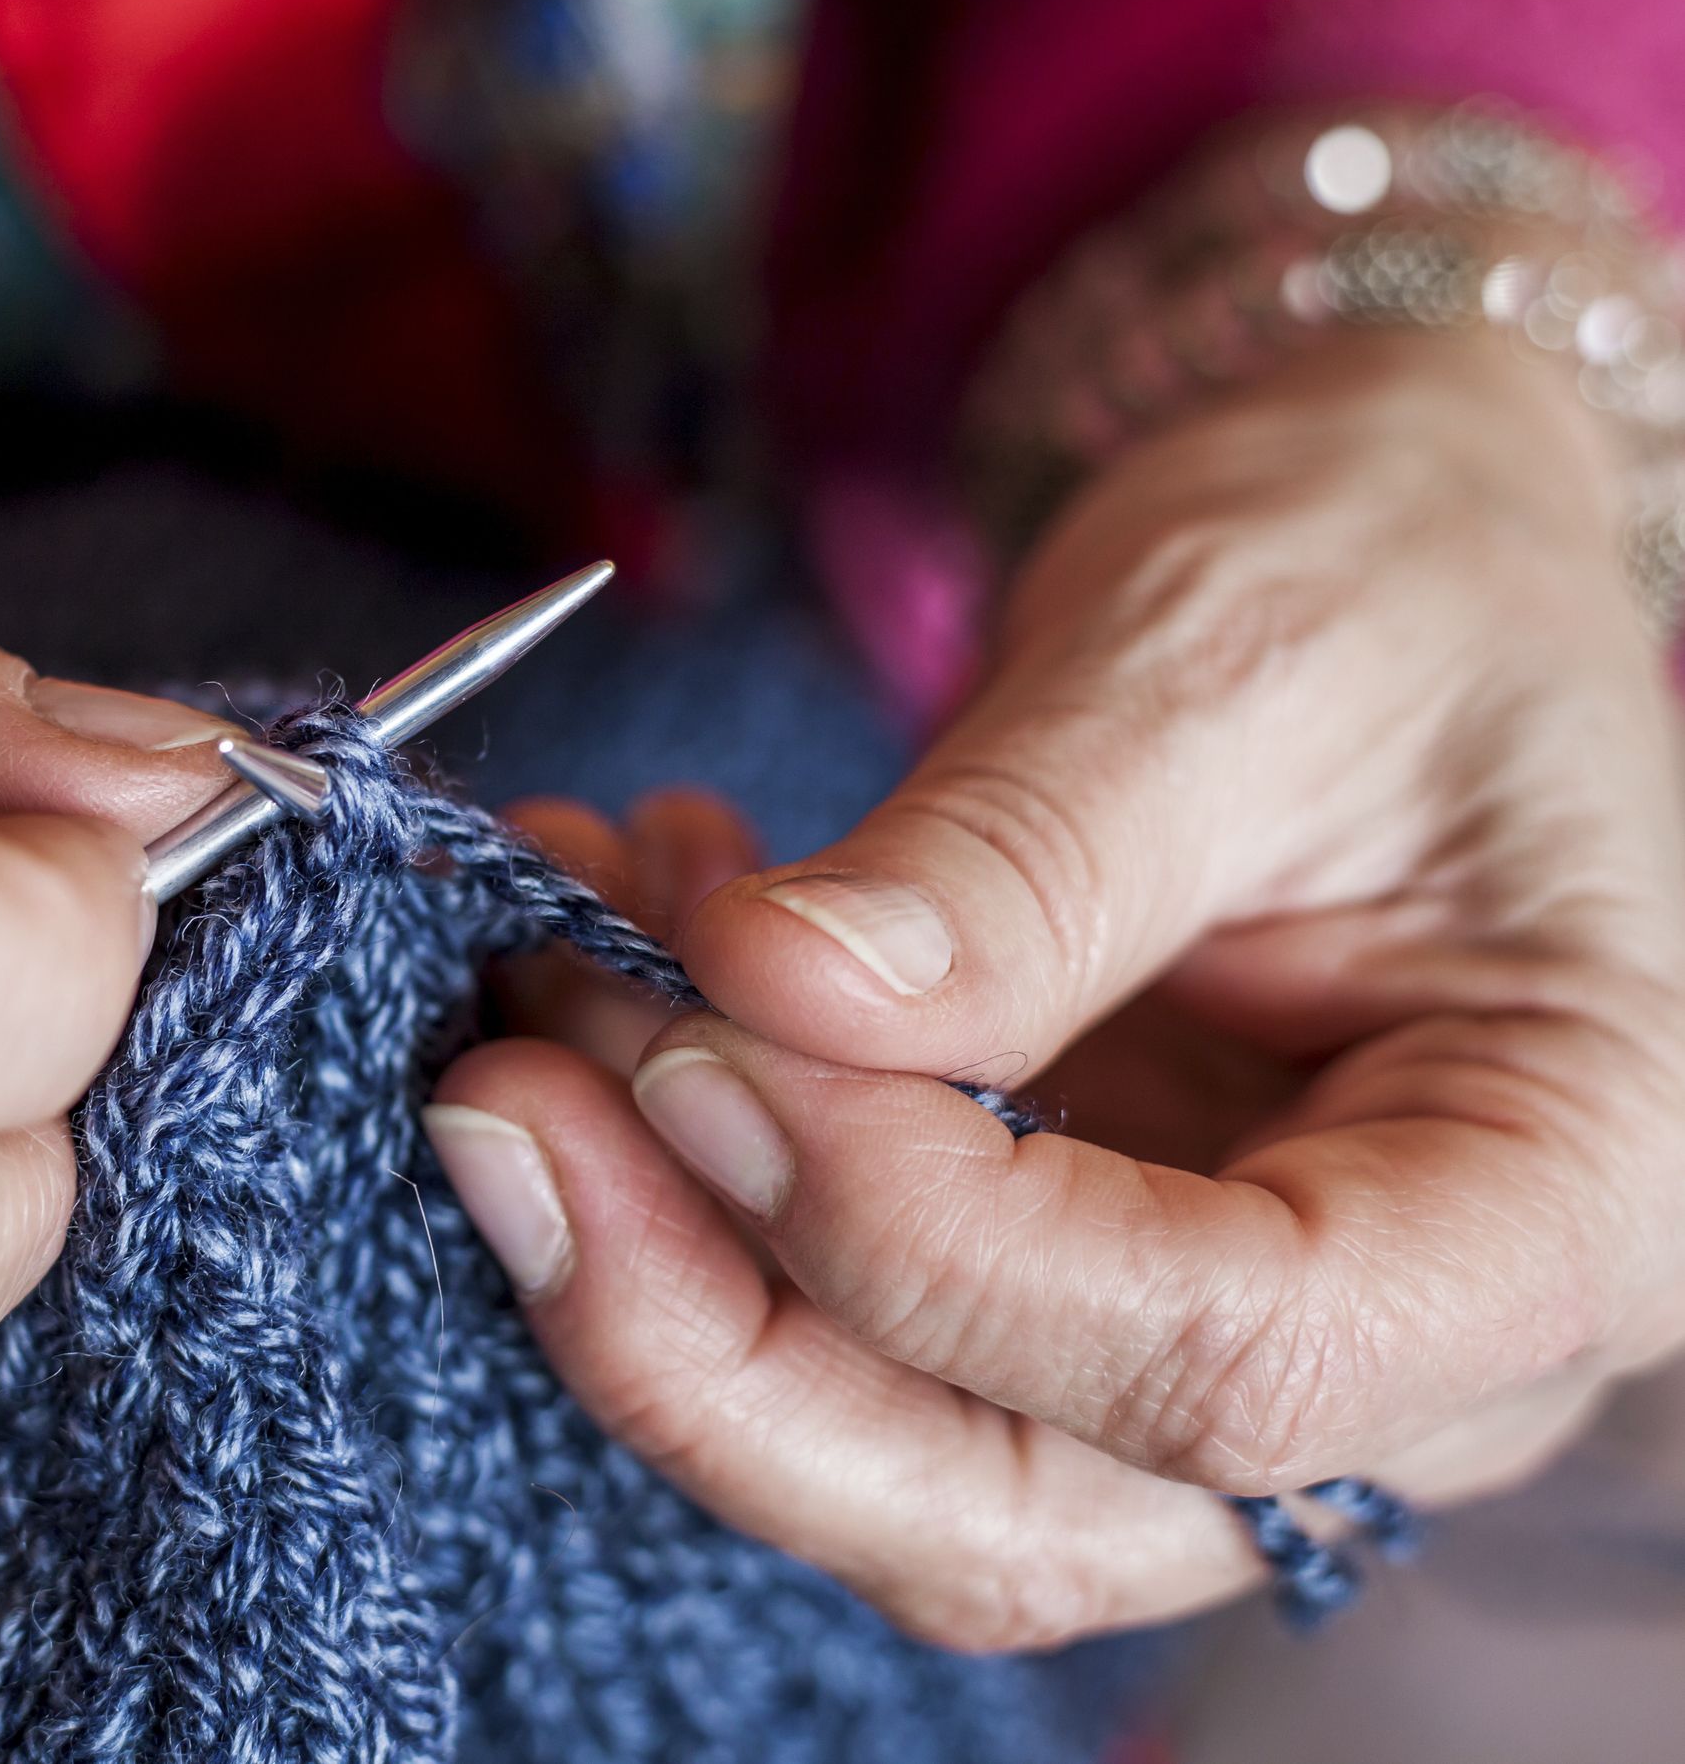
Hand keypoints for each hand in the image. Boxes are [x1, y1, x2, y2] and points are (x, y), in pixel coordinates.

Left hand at [426, 327, 1684, 1647]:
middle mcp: (1398, 1352)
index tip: (692, 1039)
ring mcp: (1195, 1338)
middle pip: (1013, 1502)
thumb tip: (758, 990)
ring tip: (535, 979)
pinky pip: (830, 1322)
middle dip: (709, 1336)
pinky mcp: (1045, 1284)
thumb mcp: (1241, 662)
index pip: (1224, 1354)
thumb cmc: (1397, 577)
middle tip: (498, 1103)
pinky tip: (595, 963)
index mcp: (1559, 1203)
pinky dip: (673, 1178)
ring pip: (884, 1457)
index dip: (916, 1237)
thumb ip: (1021, 853)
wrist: (1382, 554)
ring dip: (655, 1256)